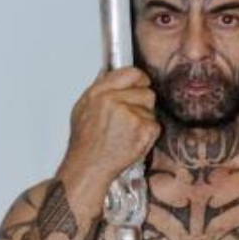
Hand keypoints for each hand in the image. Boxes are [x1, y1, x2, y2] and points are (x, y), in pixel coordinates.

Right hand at [61, 66, 159, 189]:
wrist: (89, 166)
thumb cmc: (86, 143)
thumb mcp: (83, 108)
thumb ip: (99, 89)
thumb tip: (109, 74)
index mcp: (99, 93)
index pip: (131, 73)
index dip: (140, 79)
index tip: (141, 84)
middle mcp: (114, 100)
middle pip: (146, 92)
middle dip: (142, 105)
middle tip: (130, 119)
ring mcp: (130, 115)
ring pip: (151, 110)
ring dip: (144, 120)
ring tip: (127, 132)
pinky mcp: (143, 129)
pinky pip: (155, 126)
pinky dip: (148, 135)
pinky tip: (133, 140)